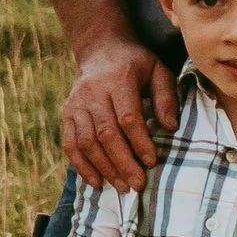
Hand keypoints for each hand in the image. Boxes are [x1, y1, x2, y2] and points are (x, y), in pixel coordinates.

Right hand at [61, 35, 181, 194]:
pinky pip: (69, 143)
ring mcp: (76, 104)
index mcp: (118, 80)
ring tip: (122, 187)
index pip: (127, 117)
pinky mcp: (66, 114)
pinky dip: (81, 165)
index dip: (139, 142)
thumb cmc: (136, 65)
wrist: (101, 50)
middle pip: (106, 133)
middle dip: (122, 162)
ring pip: (86, 142)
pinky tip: (97, 181)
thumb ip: (166, 96)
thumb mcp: (158, 70)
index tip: (151, 162)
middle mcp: (93, 92)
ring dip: (104, 168)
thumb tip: (170, 127)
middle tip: (137, 184)